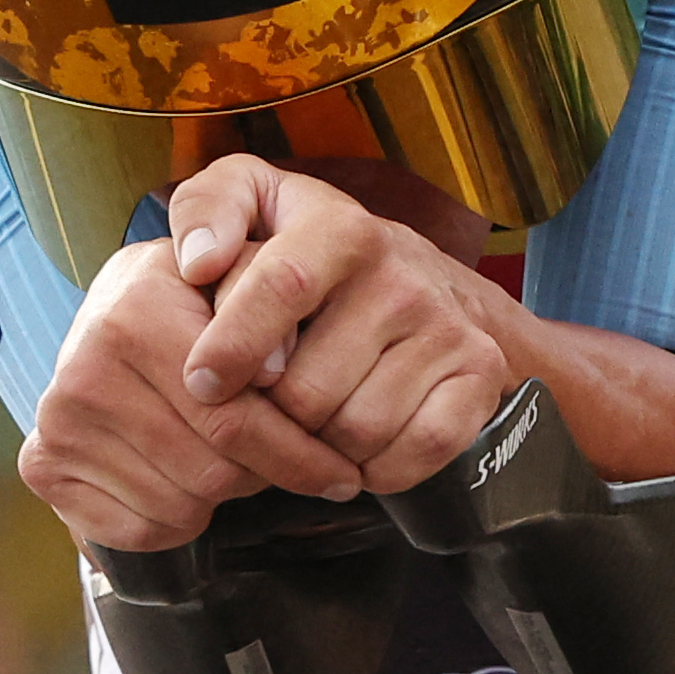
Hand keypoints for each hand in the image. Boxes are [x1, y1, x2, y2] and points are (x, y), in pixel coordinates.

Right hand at [20, 229, 362, 549]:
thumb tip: (281, 364)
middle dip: (262, 476)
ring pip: (181, 506)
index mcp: (134, 312)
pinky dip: (178, 520)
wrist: (117, 313)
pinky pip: (141, 530)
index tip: (341, 474)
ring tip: (228, 460)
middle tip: (281, 464)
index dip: (300, 453)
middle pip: (212, 471)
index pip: (235, 417)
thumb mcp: (244, 277)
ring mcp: (57, 421)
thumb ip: (274, 302)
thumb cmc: (198, 304)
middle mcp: (83, 367)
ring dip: (222, 496)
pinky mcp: (43, 466)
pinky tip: (184, 479)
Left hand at [159, 154, 522, 497]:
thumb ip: (208, 206)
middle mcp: (402, 275)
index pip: (281, 286)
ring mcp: (447, 328)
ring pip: (355, 432)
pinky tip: (359, 442)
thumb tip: (196, 260)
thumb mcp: (260, 207)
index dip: (234, 344)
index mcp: (341, 228)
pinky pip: (412, 454)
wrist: (431, 286)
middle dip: (274, 414)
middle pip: (307, 390)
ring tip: (315, 417)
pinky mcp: (478, 377)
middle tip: (271, 402)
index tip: (202, 382)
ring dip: (321, 445)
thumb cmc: (316, 258)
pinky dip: (377, 467)